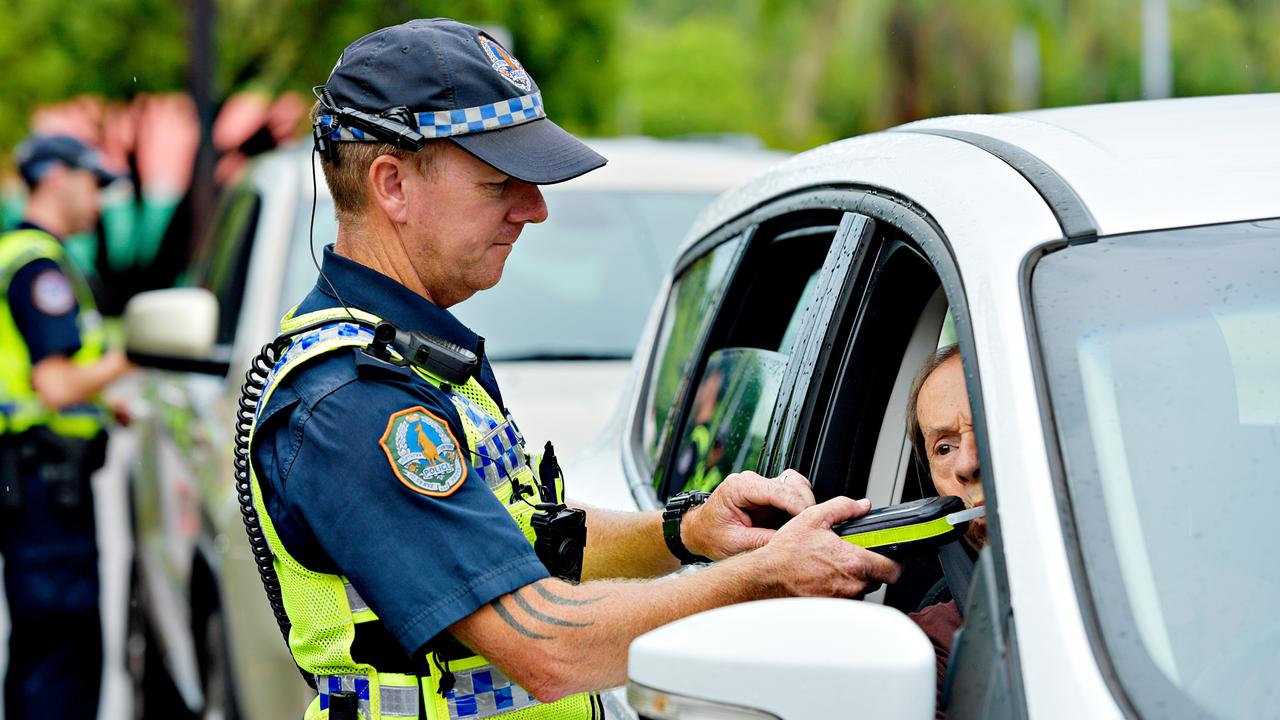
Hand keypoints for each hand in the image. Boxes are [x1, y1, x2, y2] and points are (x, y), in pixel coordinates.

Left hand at [682, 469, 816, 560]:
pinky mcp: (768, 493)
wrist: (699, 531)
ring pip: (795, 484)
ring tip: (805, 525)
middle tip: (809, 527)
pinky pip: (792, 492)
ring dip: (804, 503)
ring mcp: (760, 485)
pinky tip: (799, 521)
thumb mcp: (735, 544)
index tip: (809, 521)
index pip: (777, 490)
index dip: (797, 506)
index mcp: (739, 487)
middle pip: (791, 484)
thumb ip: (763, 541)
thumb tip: (790, 541)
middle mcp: (751, 481)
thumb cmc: (710, 535)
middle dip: (804, 505)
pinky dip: (800, 504)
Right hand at [756, 497, 901, 598]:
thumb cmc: (786, 552)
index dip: (895, 562)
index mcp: (854, 562)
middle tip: (851, 556)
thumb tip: (862, 506)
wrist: (766, 578)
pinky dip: (838, 590)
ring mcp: (842, 601)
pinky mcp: (831, 610)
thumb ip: (843, 508)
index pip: (894, 570)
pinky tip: (822, 579)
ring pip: (860, 590)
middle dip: (869, 568)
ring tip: (832, 567)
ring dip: (852, 580)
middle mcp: (852, 586)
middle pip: (877, 579)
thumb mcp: (813, 518)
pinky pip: (845, 600)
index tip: (890, 556)